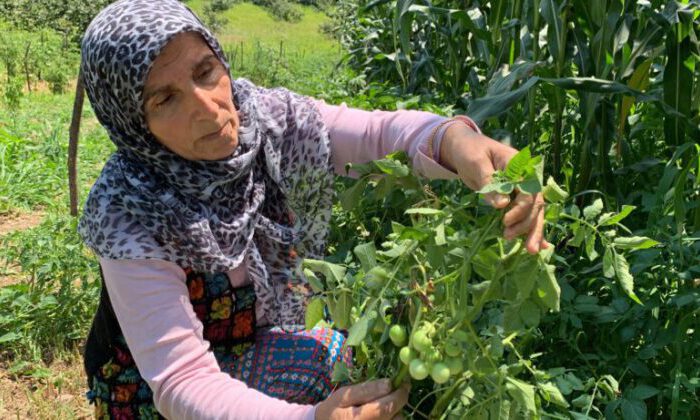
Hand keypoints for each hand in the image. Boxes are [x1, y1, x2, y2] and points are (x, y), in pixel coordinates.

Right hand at [315, 379, 408, 419]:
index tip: (403, 382)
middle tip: (395, 391)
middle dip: (399, 401)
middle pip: (398, 416)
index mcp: (361, 419)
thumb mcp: (344, 396)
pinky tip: (381, 414)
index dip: (400, 393)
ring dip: (395, 412)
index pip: (389, 406)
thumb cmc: (333, 410)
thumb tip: (389, 383)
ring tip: (384, 404)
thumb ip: (366, 390)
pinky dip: (390, 418)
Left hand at [439, 123, 548, 253]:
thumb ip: (489, 183)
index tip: (505, 220)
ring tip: (529, 251)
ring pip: (534, 212)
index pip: (529, 191)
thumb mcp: (476, 164)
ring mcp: (522, 188)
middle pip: (535, 204)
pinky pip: (526, 214)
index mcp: (520, 165)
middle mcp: (526, 177)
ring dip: (531, 231)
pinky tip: (539, 246)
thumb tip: (503, 206)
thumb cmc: (470, 152)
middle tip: (508, 237)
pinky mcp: (515, 198)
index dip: (520, 209)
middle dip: (527, 224)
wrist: (465, 148)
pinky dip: (531, 229)